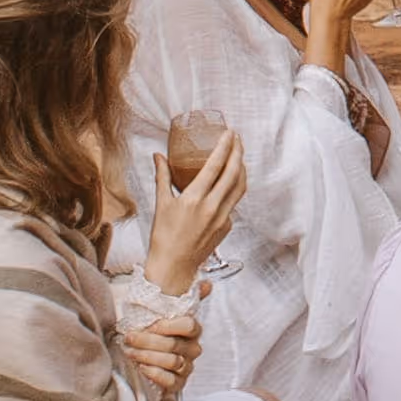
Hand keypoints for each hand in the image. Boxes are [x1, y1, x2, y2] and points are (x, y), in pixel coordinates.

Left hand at [118, 283, 203, 394]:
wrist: (151, 359)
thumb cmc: (158, 334)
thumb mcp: (167, 314)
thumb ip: (185, 298)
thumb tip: (207, 284)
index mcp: (193, 331)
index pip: (190, 326)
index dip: (169, 326)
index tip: (150, 325)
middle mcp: (193, 349)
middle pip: (174, 345)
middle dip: (148, 341)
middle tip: (129, 337)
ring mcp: (187, 367)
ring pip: (172, 362)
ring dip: (148, 356)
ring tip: (130, 351)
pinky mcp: (178, 384)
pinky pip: (170, 381)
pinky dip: (155, 374)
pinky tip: (142, 367)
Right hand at [146, 118, 248, 289]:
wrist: (173, 268)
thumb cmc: (163, 237)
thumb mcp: (161, 204)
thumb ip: (162, 177)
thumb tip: (158, 156)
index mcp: (194, 200)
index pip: (215, 166)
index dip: (225, 146)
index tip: (229, 133)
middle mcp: (212, 207)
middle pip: (234, 173)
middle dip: (238, 152)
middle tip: (238, 138)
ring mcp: (222, 218)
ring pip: (240, 187)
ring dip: (242, 168)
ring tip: (239, 155)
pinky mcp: (227, 226)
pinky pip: (234, 202)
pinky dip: (234, 188)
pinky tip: (229, 182)